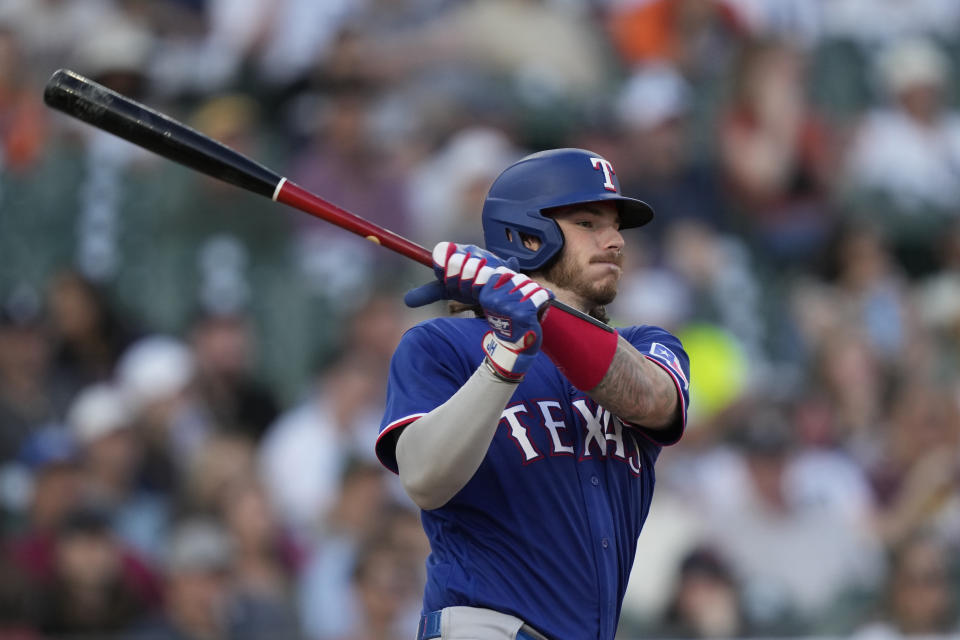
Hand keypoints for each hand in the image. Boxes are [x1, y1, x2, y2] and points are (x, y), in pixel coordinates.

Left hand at [404, 242, 518, 307]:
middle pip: (454, 263)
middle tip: (461, 287)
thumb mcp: (447, 290)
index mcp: (455, 251)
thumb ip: (428, 293)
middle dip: (455, 281)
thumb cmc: (469, 286)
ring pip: (470, 271)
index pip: (442, 251)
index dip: (440, 267)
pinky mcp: (503, 267)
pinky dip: (482, 288)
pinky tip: (485, 290)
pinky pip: (487, 278)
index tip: (445, 278)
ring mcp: (487, 257)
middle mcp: (470, 250)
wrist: (498, 291)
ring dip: (469, 287)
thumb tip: (406, 301)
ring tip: (475, 289)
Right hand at [478, 268, 553, 380]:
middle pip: (519, 278)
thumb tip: (513, 260)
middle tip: (528, 298)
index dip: (514, 278)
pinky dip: (546, 296)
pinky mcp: (524, 312)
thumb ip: (507, 280)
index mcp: (486, 294)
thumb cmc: (509, 321)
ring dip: (536, 292)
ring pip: (530, 285)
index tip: (517, 290)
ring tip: (536, 301)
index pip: (504, 272)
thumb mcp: (501, 300)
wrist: (515, 347)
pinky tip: (547, 300)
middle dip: (527, 286)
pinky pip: (539, 294)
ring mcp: (509, 305)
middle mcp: (495, 299)